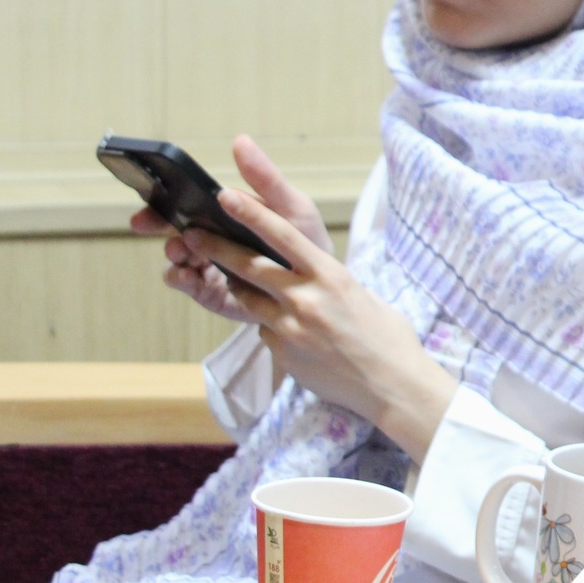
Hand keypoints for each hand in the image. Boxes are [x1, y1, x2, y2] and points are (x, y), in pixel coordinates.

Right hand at [133, 136, 333, 323]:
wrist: (322, 285)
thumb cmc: (305, 240)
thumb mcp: (291, 207)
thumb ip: (266, 179)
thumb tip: (241, 141)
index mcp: (225, 215)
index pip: (186, 203)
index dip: (164, 200)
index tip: (150, 198)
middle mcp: (212, 240)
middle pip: (174, 228)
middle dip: (157, 225)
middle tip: (146, 223)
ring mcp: (210, 268)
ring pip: (178, 258)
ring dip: (173, 252)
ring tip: (180, 250)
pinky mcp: (214, 294)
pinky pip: (190, 287)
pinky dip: (182, 279)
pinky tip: (188, 275)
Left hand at [186, 187, 456, 460]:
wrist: (392, 387)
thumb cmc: (387, 337)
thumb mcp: (362, 295)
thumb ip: (329, 280)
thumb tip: (308, 272)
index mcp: (331, 276)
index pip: (283, 235)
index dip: (251, 213)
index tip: (226, 195)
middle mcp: (306, 299)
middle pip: (248, 266)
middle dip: (215, 248)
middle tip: (191, 235)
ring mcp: (290, 328)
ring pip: (246, 299)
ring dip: (237, 287)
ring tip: (231, 278)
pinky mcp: (282, 354)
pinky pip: (265, 331)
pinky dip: (271, 325)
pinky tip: (293, 333)